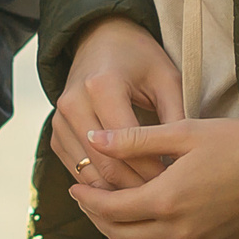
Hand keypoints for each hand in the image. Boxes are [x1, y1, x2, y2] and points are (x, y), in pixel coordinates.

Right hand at [51, 17, 182, 190]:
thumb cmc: (140, 58)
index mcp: (102, 86)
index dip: (152, 169)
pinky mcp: (56, 134)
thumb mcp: (166, 79)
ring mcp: (59, 120)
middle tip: (163, 197)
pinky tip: (127, 189)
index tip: (176, 182)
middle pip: (105, 165)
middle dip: (136, 188)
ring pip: (88, 175)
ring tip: (148, 198)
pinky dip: (101, 185)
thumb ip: (175, 117)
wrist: (100, 40)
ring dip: (118, 192)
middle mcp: (73, 103)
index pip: (126, 145)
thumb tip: (182, 163)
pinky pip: (77, 171)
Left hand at [69, 116, 238, 238]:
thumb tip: (93, 139)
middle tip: (86, 199)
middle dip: (97, 219)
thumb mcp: (186, 131)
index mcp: (168, 199)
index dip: (86, 200)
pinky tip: (153, 218)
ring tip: (114, 209)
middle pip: (121, 236)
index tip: (73, 186)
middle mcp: (180, 231)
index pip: (110, 209)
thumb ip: (136, 140)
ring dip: (123, 232)